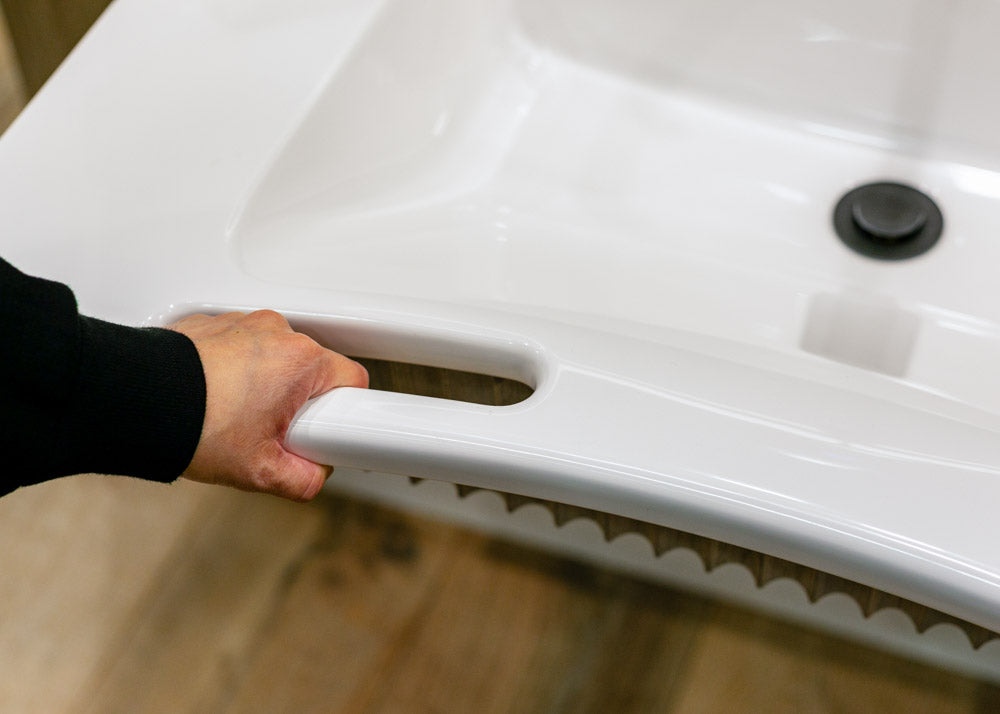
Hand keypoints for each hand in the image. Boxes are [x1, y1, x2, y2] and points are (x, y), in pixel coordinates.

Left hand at [169, 310, 367, 500]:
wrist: (131, 401)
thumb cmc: (193, 425)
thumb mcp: (258, 470)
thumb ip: (302, 479)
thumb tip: (313, 477)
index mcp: (300, 360)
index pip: (352, 380)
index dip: (342, 412)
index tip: (322, 431)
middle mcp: (277, 331)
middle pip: (313, 369)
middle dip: (299, 400)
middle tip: (271, 431)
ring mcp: (243, 323)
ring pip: (276, 357)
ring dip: (267, 382)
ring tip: (236, 416)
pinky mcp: (213, 323)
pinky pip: (241, 347)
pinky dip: (234, 369)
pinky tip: (214, 397)